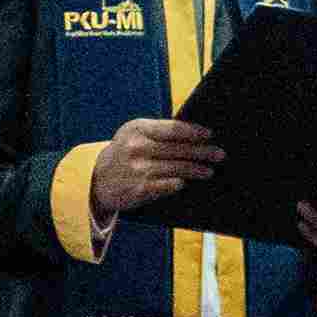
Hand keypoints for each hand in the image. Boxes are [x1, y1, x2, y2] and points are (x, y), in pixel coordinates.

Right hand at [90, 117, 219, 224]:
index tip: (210, 134)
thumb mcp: (135, 135)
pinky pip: (166, 185)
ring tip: (209, 170)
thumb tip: (197, 134)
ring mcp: (137, 169)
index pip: (173, 129)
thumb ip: (160, 132)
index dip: (194, 132)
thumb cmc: (126, 152)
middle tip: (219, 154)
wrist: (97, 179)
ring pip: (176, 168)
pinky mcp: (139, 188)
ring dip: (196, 170)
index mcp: (138, 129)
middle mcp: (137, 147)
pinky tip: (187, 182)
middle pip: (178, 149)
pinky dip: (178, 184)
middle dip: (202, 152)